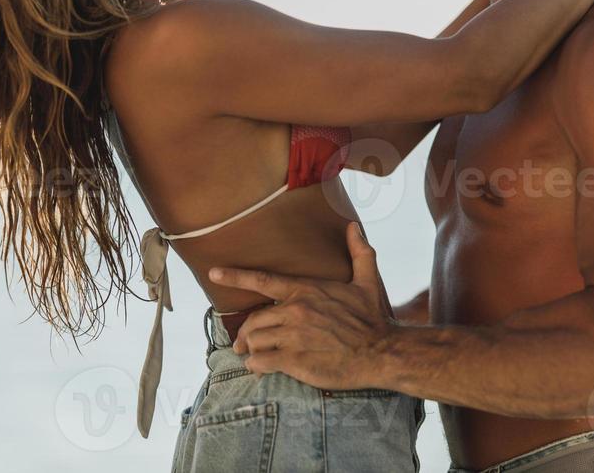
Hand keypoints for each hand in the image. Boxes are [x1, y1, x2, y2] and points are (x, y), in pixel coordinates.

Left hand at [209, 222, 394, 389]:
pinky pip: (261, 362)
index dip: (235, 276)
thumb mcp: (367, 281)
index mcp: (306, 290)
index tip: (213, 272)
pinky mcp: (295, 361)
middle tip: (243, 341)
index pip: (263, 280)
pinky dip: (256, 365)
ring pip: (254, 341)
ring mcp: (293, 337)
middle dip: (246, 332)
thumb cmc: (372, 318)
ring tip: (251, 355)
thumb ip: (359, 252)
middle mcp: (295, 311)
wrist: (381, 352)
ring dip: (250, 349)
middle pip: (253, 320)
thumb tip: (354, 226)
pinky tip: (259, 367)